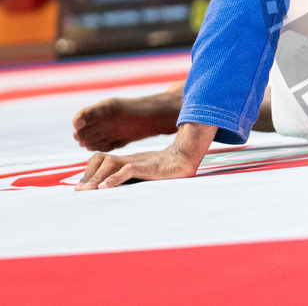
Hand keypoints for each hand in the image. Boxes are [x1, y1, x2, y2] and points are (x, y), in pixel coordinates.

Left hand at [74, 147, 196, 189]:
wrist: (186, 158)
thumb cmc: (167, 169)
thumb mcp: (145, 173)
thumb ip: (131, 178)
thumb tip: (116, 192)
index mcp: (126, 160)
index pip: (100, 160)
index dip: (89, 172)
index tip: (81, 188)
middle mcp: (128, 159)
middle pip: (99, 159)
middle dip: (87, 175)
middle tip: (79, 191)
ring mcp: (137, 161)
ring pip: (109, 163)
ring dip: (96, 178)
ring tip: (87, 191)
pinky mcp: (146, 167)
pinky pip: (126, 170)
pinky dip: (113, 179)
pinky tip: (105, 188)